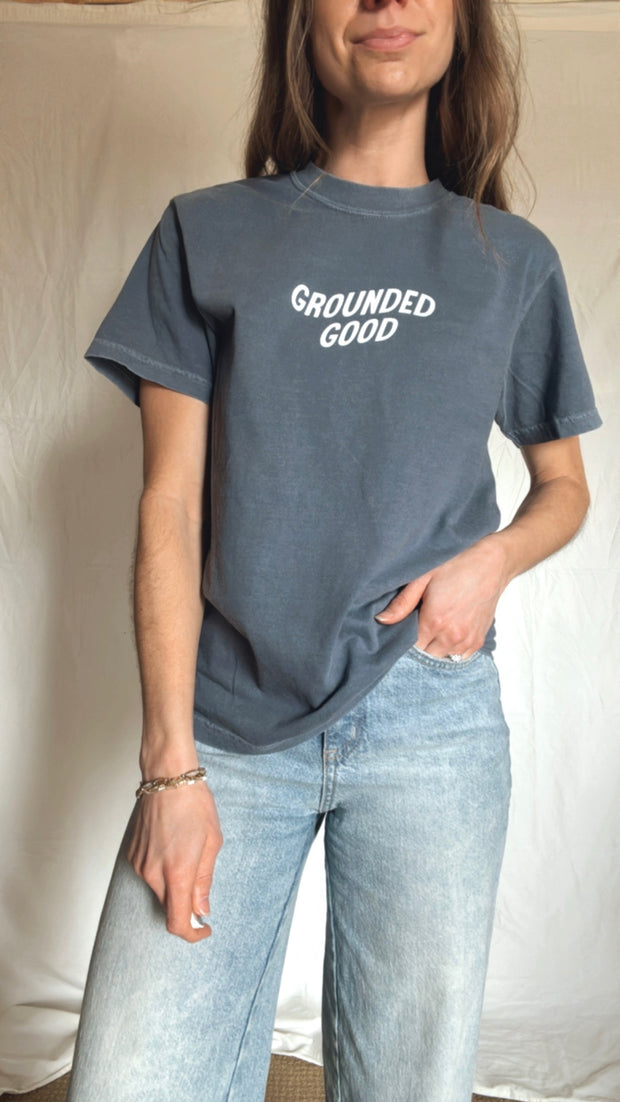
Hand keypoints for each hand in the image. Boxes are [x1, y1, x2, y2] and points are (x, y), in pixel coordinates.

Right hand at [126, 780, 222, 942]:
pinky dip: (161, 871)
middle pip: (169, 907)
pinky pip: (148, 875)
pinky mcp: (132, 855)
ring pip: (158, 890)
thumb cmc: (194, 805)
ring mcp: (139, 864)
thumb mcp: (213, 842)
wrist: (167, 778)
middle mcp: (154, 872)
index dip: (191, 934)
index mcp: (178, 872)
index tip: (203, 929)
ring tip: (186, 854)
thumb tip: (202, 909)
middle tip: (201, 889)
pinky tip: (171, 847)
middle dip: (186, 906)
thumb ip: (205, 880)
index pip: (178, 922)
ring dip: (173, 885)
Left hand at [375, 536, 508, 658]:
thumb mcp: (423, 577)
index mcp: (434, 621)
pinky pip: (459, 657)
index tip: (402, 630)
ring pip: (442, 658)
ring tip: (432, 629)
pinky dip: (451, 650)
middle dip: (418, 645)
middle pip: (425, 656)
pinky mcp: (479, 639)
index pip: (410, 648)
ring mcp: (467, 640)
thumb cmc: (457, 564)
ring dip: (434, 648)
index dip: (403, 640)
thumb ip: (402, 603)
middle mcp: (452, 636)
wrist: (492, 562)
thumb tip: (381, 620)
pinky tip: (446, 634)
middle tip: (416, 627)